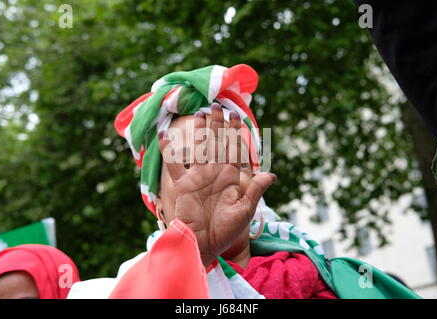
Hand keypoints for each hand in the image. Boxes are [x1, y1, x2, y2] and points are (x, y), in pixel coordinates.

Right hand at [158, 104, 275, 266]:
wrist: (204, 244)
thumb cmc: (226, 231)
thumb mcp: (245, 209)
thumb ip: (256, 189)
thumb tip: (272, 174)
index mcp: (231, 177)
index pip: (234, 150)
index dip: (236, 133)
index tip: (237, 117)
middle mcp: (215, 173)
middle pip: (217, 144)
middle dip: (218, 125)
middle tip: (217, 106)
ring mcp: (198, 177)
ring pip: (199, 148)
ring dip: (199, 131)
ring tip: (200, 113)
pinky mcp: (183, 184)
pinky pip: (174, 164)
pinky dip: (168, 150)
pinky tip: (164, 134)